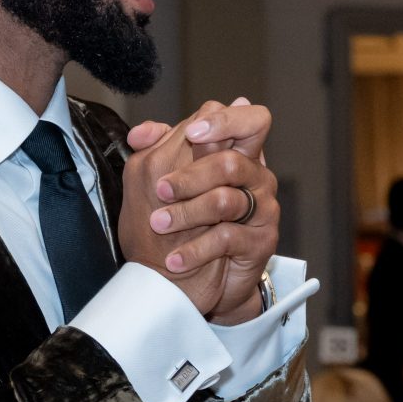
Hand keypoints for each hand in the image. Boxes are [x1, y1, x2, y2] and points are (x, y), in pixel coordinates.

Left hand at [118, 99, 278, 323]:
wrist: (192, 281)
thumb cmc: (182, 229)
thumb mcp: (163, 185)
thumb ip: (157, 153)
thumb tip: (139, 133)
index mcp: (236, 154)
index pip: (250, 120)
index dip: (224, 121)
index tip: (192, 135)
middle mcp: (255, 178)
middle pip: (231, 162)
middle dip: (189, 177)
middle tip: (161, 190)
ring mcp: (263, 209)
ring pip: (225, 200)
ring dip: (185, 214)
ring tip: (159, 224)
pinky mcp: (262, 241)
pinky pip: (227, 237)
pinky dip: (194, 250)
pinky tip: (174, 259)